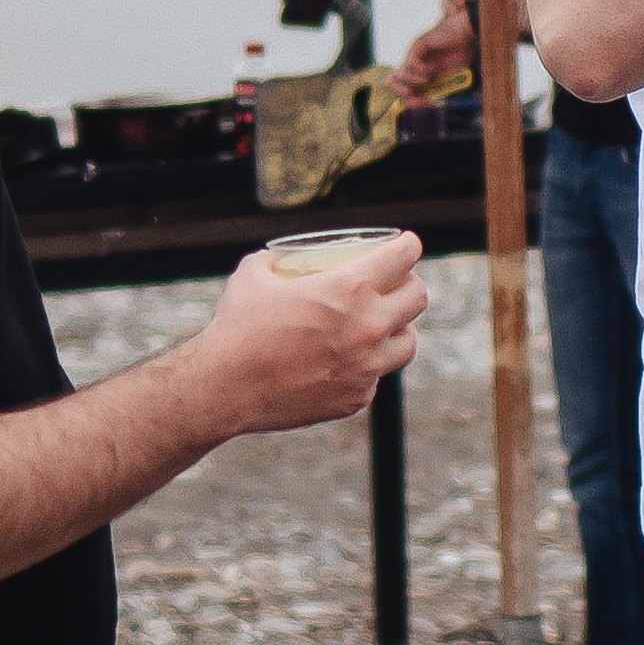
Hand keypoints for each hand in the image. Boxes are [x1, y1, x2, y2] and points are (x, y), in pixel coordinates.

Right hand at [198, 232, 427, 434]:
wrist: (225, 387)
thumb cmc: (238, 328)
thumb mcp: (253, 276)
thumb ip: (274, 262)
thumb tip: (278, 259)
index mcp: (350, 287)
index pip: (404, 256)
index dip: (407, 246)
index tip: (406, 246)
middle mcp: (368, 326)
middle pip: (418, 298)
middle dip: (409, 286)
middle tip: (396, 286)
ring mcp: (366, 366)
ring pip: (408, 343)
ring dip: (398, 331)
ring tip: (382, 327)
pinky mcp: (356, 398)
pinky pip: (375, 377)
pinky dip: (366, 367)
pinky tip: (348, 362)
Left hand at [393, 0, 477, 97]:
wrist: (467, 35)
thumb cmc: (460, 54)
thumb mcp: (448, 77)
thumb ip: (437, 89)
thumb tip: (428, 103)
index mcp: (417, 72)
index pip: (401, 89)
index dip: (409, 100)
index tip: (424, 103)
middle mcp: (412, 63)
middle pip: (390, 81)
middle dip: (402, 92)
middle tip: (416, 94)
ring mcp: (414, 54)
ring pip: (399, 73)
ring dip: (414, 81)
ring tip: (428, 79)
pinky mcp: (419, 45)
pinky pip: (412, 63)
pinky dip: (422, 70)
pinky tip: (433, 68)